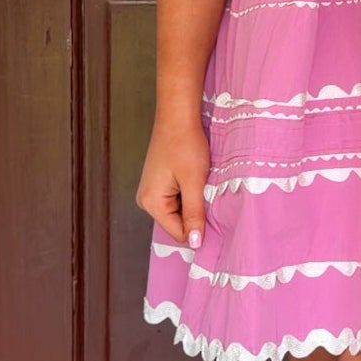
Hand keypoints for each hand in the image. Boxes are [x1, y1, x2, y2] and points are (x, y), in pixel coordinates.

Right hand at [136, 118, 210, 250]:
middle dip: (195, 213)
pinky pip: (177, 200)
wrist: (178, 117)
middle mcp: (146, 201)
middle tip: (206, 192)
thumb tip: (195, 243)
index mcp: (151, 203)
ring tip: (200, 182)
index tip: (213, 213)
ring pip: (179, 212)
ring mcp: (151, 192)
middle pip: (177, 224)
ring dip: (193, 202)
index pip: (179, 233)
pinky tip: (194, 178)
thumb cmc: (185, 145)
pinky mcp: (158, 184)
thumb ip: (194, 214)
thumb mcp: (194, 182)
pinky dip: (189, 193)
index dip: (199, 227)